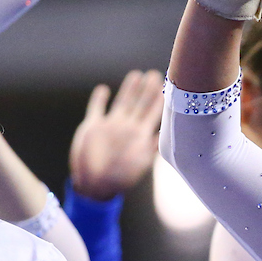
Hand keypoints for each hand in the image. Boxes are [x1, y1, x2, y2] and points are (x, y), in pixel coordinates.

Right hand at [69, 70, 163, 200]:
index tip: (168, 85)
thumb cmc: (119, 178)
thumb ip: (152, 145)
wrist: (95, 186)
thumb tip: (168, 134)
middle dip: (148, 89)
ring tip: (136, 75)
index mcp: (138, 135)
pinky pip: (96, 108)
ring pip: (122, 102)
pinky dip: (99, 99)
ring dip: (129, 89)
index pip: (152, 112)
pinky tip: (103, 89)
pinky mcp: (93, 127)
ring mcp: (110, 126)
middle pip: (139, 103)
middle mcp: (126, 128)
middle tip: (155, 74)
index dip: (159, 99)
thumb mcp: (140, 161)